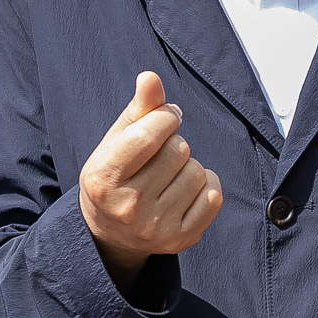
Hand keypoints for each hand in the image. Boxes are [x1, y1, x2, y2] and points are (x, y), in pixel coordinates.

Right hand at [78, 72, 223, 289]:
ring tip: (168, 175)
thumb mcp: (116, 141)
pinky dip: (206, 185)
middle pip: (178, 150)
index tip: (165, 118)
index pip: (149, 134)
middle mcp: (128, 207)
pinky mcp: (180, 239)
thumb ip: (138, 109)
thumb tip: (151, 77)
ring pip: (197, 171)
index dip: (165, 117)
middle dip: (174, 144)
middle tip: (159, 156)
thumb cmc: (116, 175)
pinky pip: (213, 197)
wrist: (110, 234)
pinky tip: (185, 189)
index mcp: (104, 177)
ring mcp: (155, 227)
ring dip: (189, 165)